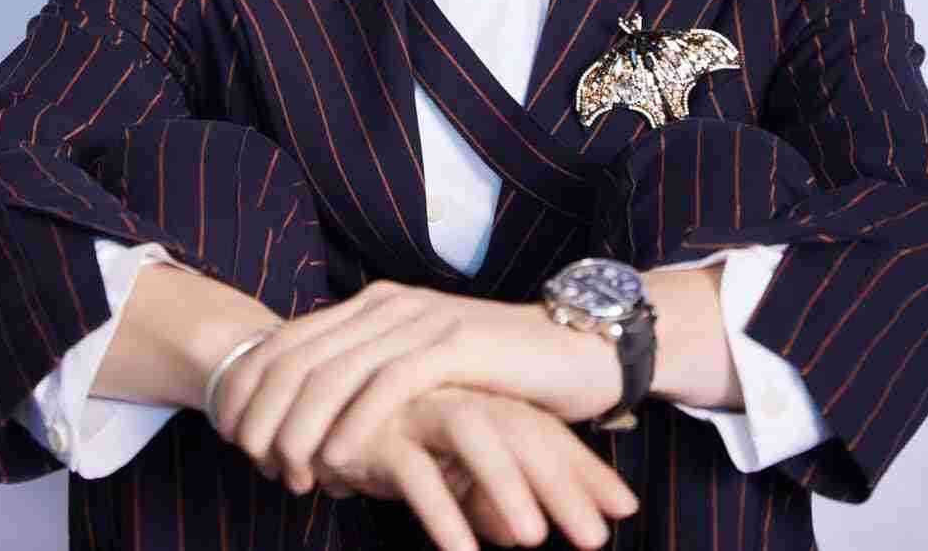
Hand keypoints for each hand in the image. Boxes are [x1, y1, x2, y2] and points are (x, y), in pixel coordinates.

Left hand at [210, 278, 620, 492]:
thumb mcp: (422, 373)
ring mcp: (422, 320)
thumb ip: (373, 383)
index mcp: (374, 304)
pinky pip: (389, 385)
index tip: (236, 441)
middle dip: (266, 412)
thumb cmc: (497, 374)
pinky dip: (356, 423)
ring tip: (288, 472)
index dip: (254, 390)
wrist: (576, 353)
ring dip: (304, 426)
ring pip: (337, 372)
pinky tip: (339, 459)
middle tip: (253, 464)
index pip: (290, 341)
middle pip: (302, 356)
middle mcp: (390, 303)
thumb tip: (318, 432)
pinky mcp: (455, 344)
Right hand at [312, 384, 639, 550]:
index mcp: (480, 396)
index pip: (543, 432)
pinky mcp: (377, 425)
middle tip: (598, 539)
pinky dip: (442, 510)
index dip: (583, 471)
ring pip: (477, 437)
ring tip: (537, 542)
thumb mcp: (446, 471)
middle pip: (523, 433)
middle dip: (563, 487)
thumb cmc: (385, 436)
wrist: (305, 395)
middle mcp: (456, 393)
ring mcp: (419, 400)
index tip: (623, 511)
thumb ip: (484, 496)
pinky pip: (416, 470)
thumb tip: (522, 534)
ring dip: (508, 489)